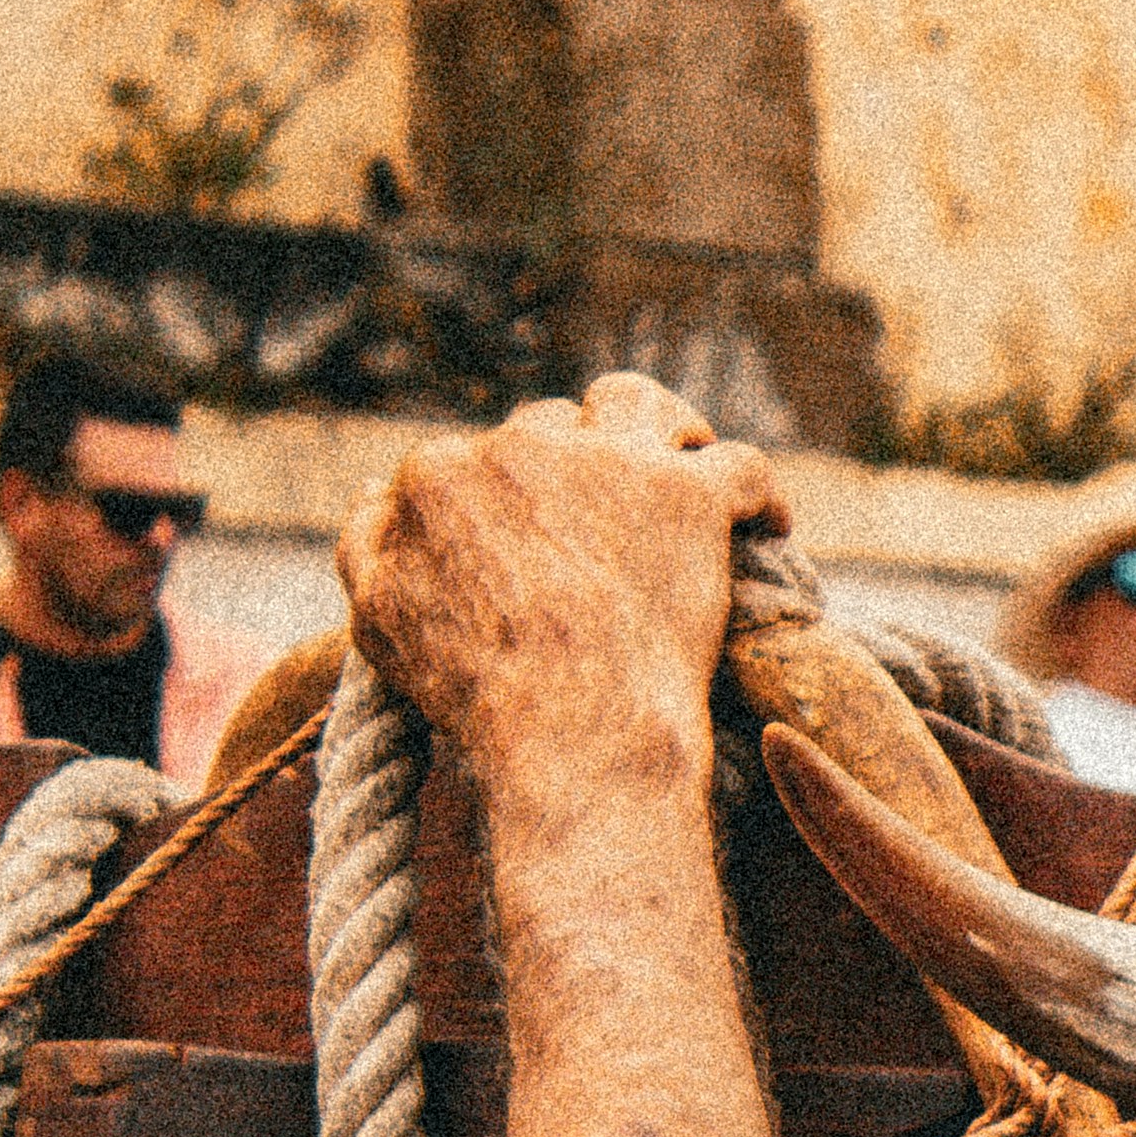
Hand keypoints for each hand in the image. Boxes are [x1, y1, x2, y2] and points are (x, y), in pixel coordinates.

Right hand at [342, 372, 785, 780]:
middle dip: (579, 464)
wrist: (570, 732)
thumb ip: (366, 542)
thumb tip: (377, 490)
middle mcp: (519, 448)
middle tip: (615, 516)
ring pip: (638, 404)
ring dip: (661, 428)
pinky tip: (768, 521)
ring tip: (685, 466)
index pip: (476, 460)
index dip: (510, 497)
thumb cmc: (474, 693)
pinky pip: (740, 465)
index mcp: (439, 475)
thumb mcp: (378, 620)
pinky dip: (759, 490)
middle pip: (554, 429)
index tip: (540, 539)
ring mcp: (607, 464)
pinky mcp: (687, 496)